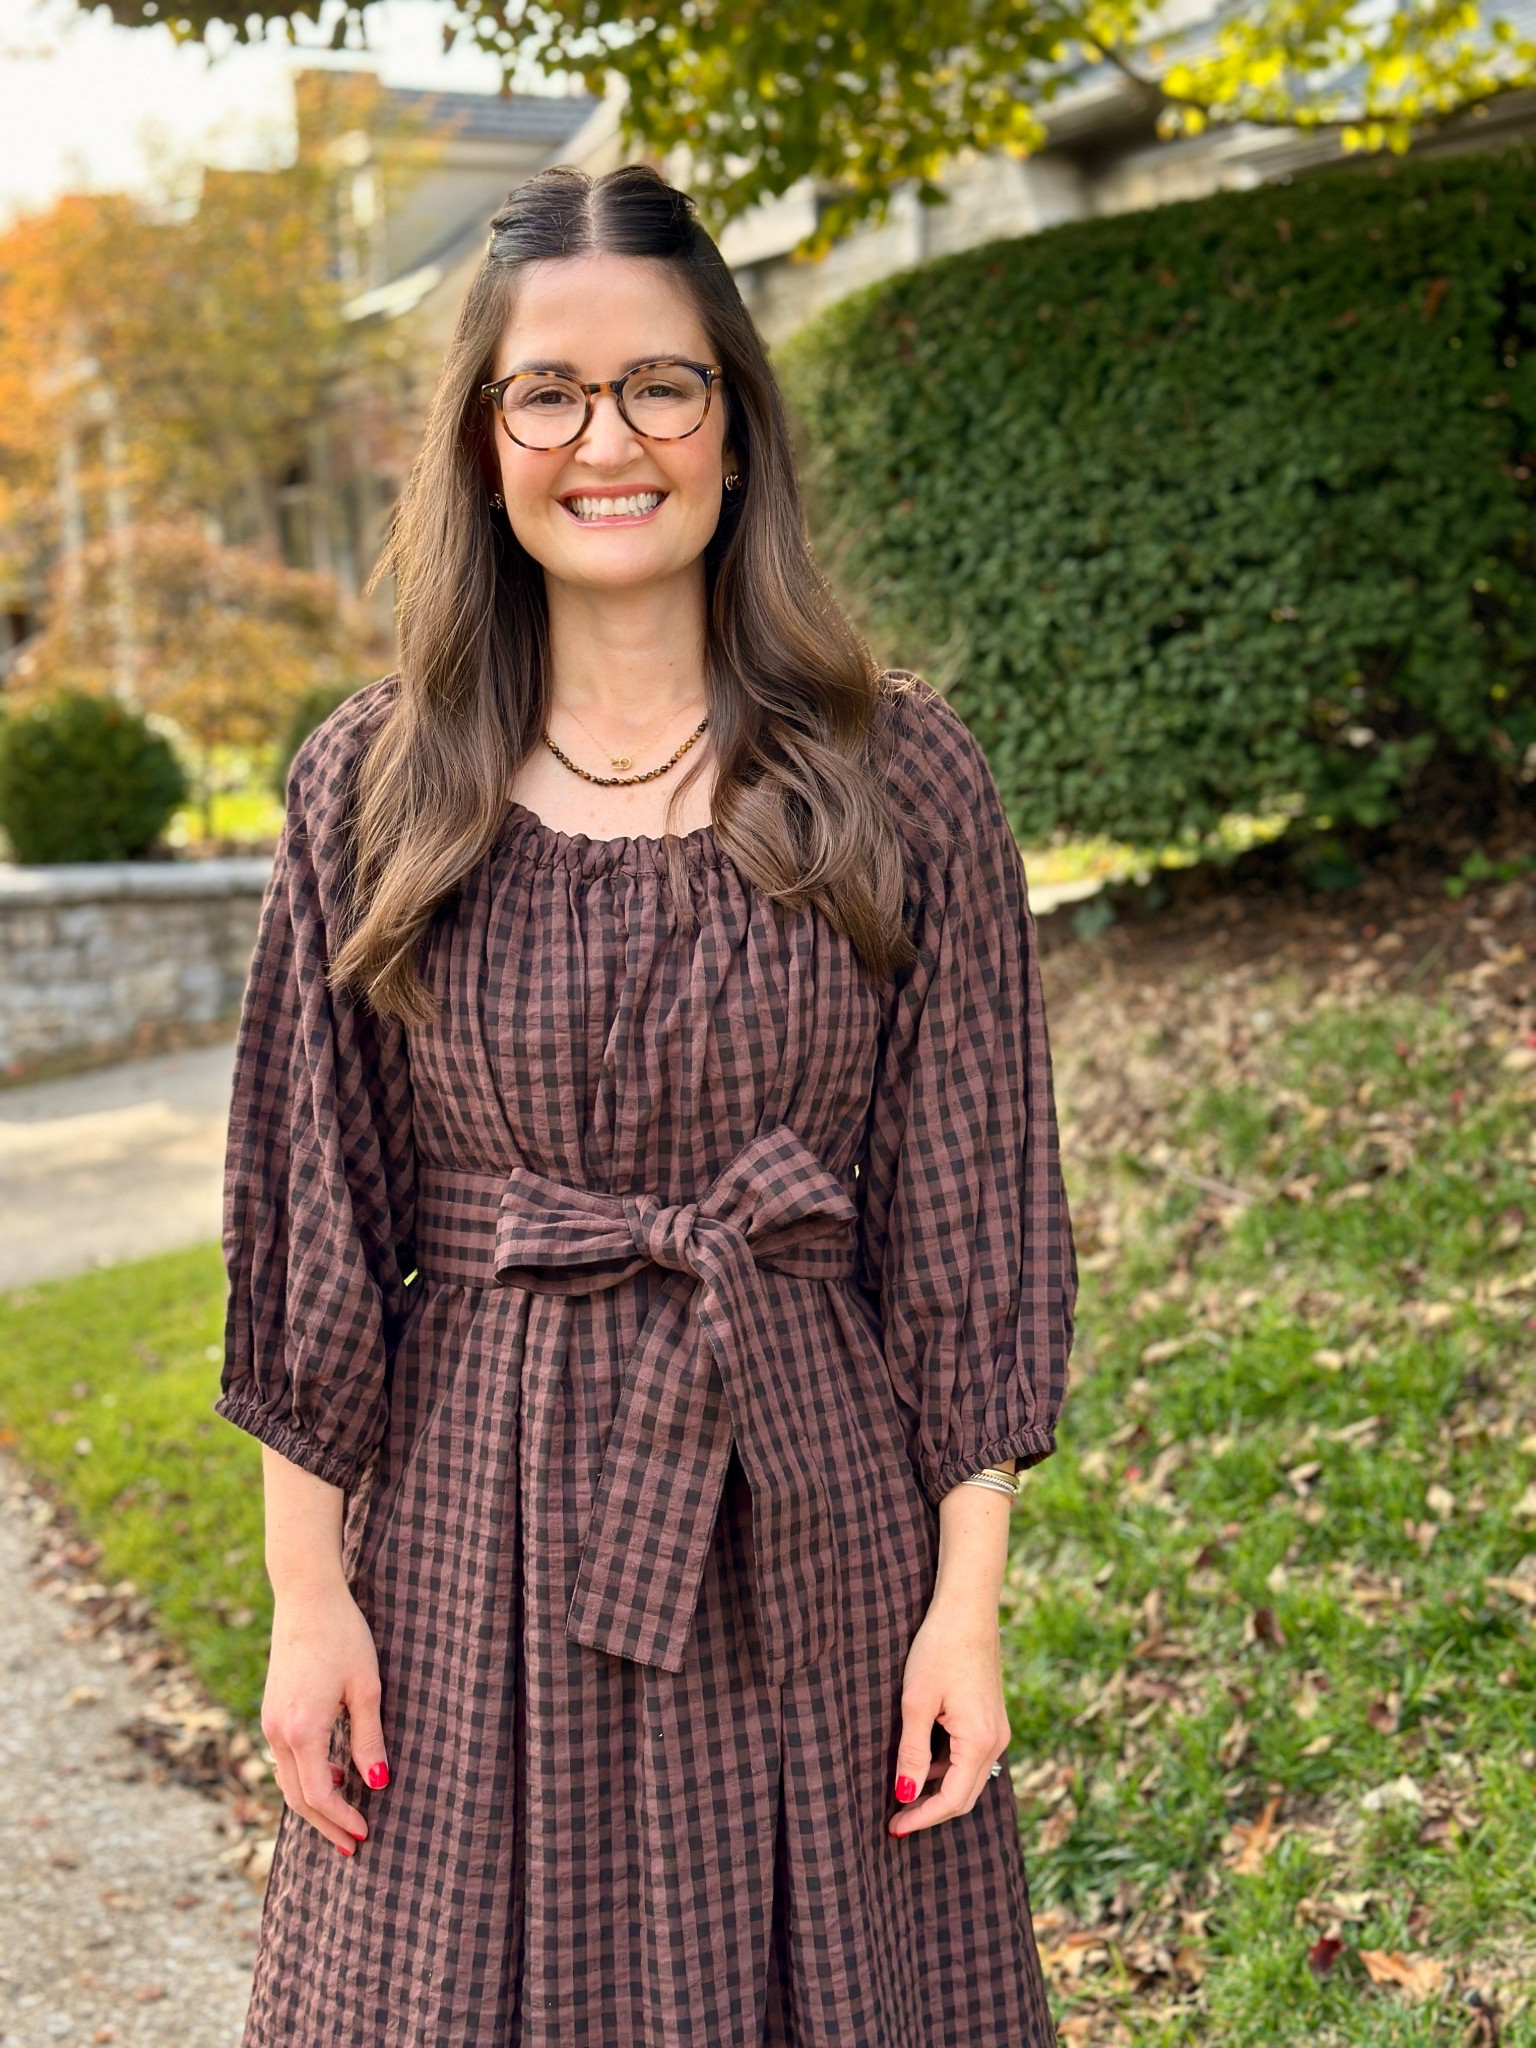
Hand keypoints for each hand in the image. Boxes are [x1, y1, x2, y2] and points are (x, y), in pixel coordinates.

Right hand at [261, 1580, 390, 1855]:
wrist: (306, 1598)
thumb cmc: (343, 1636)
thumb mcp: (366, 1687)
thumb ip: (368, 1739)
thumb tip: (377, 1785)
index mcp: (302, 1730)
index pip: (319, 1794)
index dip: (341, 1819)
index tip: (364, 1835)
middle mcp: (277, 1732)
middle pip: (297, 1797)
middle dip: (325, 1825)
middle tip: (351, 1847)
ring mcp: (269, 1722)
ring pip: (287, 1781)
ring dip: (314, 1805)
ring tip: (343, 1821)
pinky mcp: (271, 1712)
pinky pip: (284, 1761)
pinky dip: (305, 1779)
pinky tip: (333, 1777)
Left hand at [888, 1601, 1008, 1836]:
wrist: (967, 1609)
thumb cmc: (939, 1650)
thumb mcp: (917, 1703)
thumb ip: (913, 1752)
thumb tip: (906, 1794)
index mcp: (980, 1741)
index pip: (953, 1800)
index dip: (923, 1817)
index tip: (894, 1827)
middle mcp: (997, 1741)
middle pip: (965, 1796)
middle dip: (931, 1810)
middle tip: (896, 1820)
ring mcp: (997, 1729)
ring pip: (969, 1777)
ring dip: (939, 1790)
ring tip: (903, 1792)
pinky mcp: (991, 1718)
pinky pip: (971, 1757)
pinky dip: (948, 1768)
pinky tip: (922, 1761)